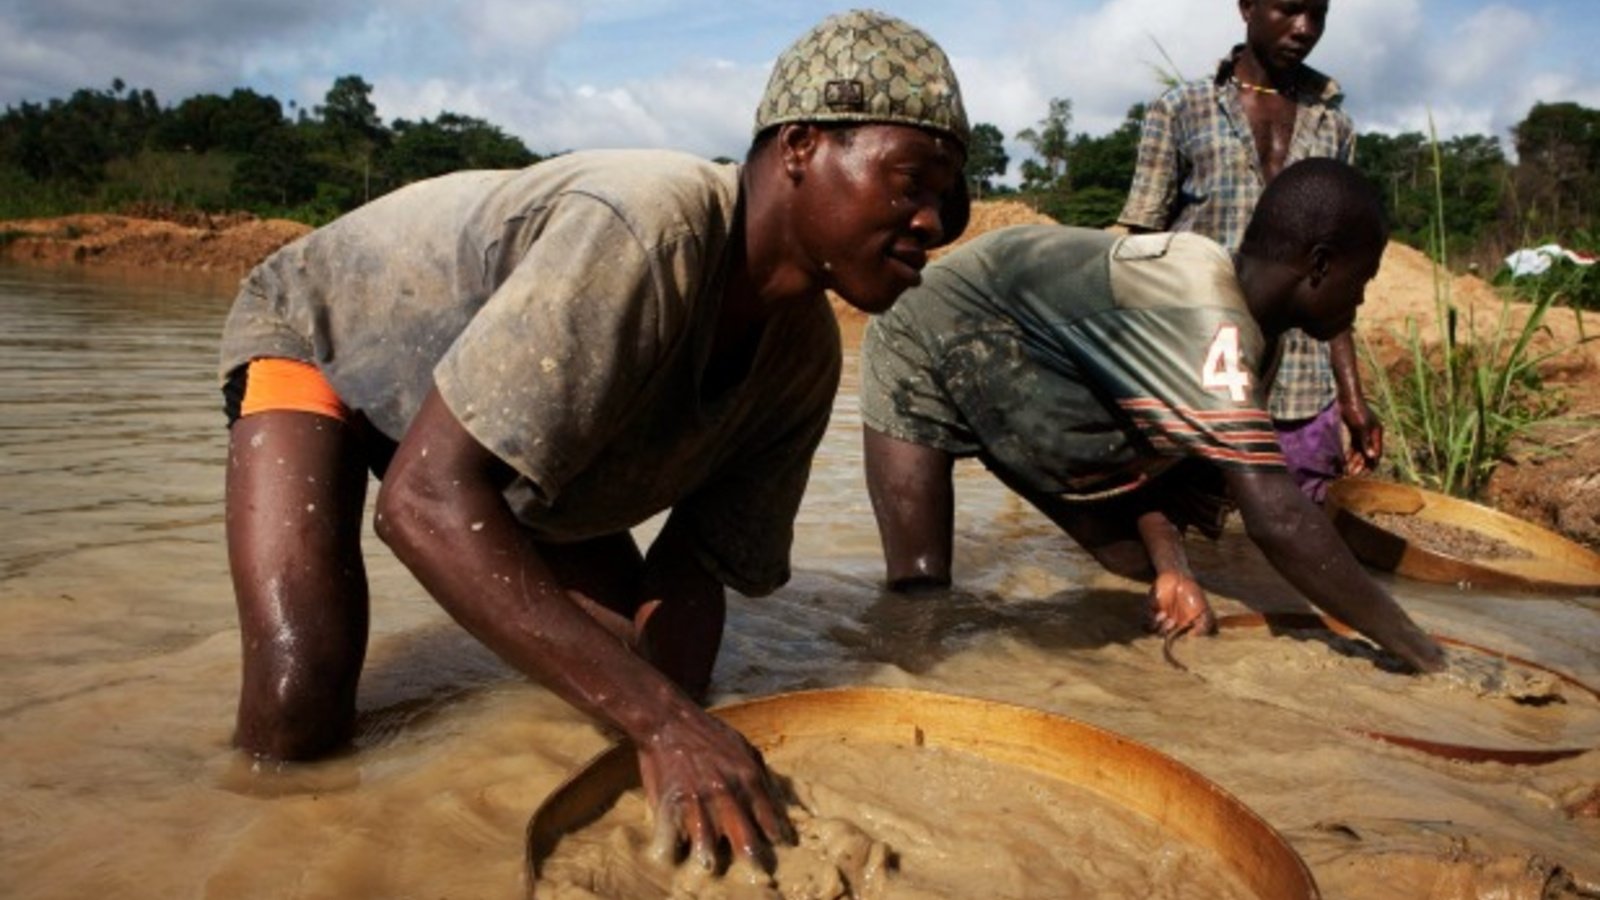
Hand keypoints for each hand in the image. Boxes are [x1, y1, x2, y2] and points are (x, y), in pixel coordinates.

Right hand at [639, 709, 794, 871]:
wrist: (669, 721)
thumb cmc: (709, 734)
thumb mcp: (744, 747)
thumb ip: (761, 775)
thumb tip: (780, 802)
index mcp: (747, 777)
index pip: (768, 817)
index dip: (777, 837)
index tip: (782, 850)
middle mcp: (725, 792)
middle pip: (744, 837)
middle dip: (754, 859)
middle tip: (761, 876)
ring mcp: (697, 800)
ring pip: (709, 842)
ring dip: (712, 859)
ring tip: (714, 870)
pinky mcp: (671, 804)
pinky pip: (675, 835)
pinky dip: (677, 850)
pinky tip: (679, 858)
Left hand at [1144, 571, 1214, 637]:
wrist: (1179, 576)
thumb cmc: (1193, 593)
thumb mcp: (1204, 609)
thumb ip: (1204, 624)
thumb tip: (1193, 636)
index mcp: (1182, 626)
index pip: (1178, 639)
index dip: (1179, 641)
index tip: (1183, 636)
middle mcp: (1171, 624)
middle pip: (1165, 637)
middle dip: (1168, 634)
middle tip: (1173, 622)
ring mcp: (1160, 617)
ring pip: (1156, 630)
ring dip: (1161, 628)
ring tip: (1168, 617)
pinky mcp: (1152, 609)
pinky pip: (1148, 620)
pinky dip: (1153, 620)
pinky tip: (1161, 613)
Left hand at [1340, 397, 1382, 474]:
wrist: (1346, 397)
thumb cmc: (1355, 411)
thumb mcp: (1361, 427)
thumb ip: (1366, 442)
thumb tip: (1372, 457)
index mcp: (1376, 433)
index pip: (1376, 452)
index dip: (1371, 463)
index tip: (1364, 473)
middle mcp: (1371, 434)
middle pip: (1367, 453)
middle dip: (1360, 464)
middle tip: (1351, 474)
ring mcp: (1362, 433)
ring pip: (1359, 450)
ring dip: (1354, 460)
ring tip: (1347, 470)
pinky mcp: (1354, 431)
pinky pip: (1353, 446)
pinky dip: (1349, 453)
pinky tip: (1344, 461)